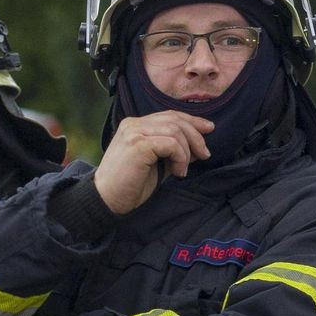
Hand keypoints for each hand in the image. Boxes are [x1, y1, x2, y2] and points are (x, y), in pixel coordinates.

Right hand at [94, 111, 213, 213]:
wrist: (107, 200)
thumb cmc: (129, 185)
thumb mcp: (155, 163)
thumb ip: (172, 151)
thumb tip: (197, 146)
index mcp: (134, 125)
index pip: (169, 115)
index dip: (192, 121)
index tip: (208, 129)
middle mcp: (133, 124)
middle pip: (175, 120)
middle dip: (195, 136)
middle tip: (204, 155)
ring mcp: (134, 133)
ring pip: (175, 130)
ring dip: (187, 151)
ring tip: (183, 170)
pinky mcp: (138, 144)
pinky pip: (171, 143)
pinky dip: (180, 157)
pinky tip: (178, 172)